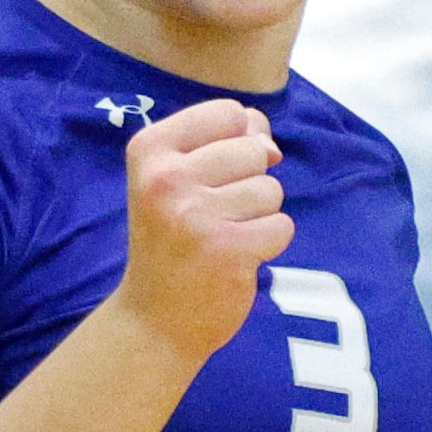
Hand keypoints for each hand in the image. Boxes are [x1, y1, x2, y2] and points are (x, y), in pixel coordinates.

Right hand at [113, 99, 294, 363]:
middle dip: (248, 182)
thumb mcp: (178, 178)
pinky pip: (282, 225)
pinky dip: (269, 243)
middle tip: (213, 216)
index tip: (212, 175)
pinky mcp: (228, 250)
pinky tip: (237, 257)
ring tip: (222, 237)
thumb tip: (270, 145)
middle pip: (254, 150)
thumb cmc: (172, 240)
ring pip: (270, 189)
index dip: (237, 139)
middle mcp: (167, 178)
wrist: (153, 320)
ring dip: (258, 215)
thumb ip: (227, 141)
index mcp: (149, 149)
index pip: (228, 112)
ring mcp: (196, 215)